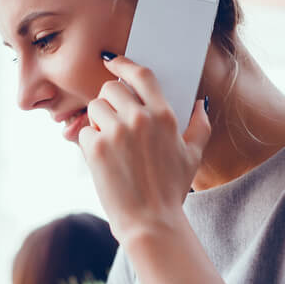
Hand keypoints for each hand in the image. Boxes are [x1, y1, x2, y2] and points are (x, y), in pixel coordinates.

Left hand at [79, 55, 211, 244]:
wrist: (150, 222)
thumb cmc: (171, 190)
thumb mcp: (193, 157)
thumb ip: (199, 126)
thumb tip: (200, 104)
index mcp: (164, 116)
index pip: (141, 75)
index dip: (124, 64)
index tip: (112, 62)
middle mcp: (140, 119)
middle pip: (111, 88)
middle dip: (109, 101)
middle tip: (112, 122)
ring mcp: (117, 132)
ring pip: (95, 107)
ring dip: (98, 122)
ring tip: (110, 144)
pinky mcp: (96, 148)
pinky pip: (85, 131)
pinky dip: (89, 143)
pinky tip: (103, 160)